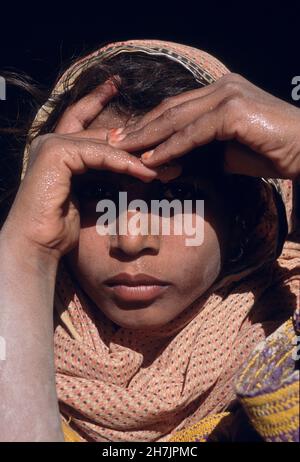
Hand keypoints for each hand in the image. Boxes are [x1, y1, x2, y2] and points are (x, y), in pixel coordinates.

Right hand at [1, 81, 159, 261]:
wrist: (37, 244)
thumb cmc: (60, 227)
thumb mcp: (87, 192)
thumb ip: (102, 173)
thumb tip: (133, 165)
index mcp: (56, 150)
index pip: (83, 119)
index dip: (100, 101)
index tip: (117, 85)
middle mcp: (51, 142)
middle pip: (100, 132)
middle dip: (135, 137)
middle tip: (165, 138)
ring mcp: (52, 145)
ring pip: (103, 144)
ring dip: (135, 156)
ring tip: (163, 165)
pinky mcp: (56, 154)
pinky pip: (98, 154)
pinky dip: (123, 163)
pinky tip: (144, 171)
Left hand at [108, 73, 299, 179]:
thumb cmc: (270, 153)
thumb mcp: (226, 153)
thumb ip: (198, 154)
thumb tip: (167, 165)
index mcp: (219, 92)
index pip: (175, 108)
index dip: (148, 124)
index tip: (125, 139)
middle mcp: (222, 87)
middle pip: (170, 110)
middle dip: (139, 127)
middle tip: (112, 141)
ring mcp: (228, 95)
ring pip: (177, 119)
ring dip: (147, 137)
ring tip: (122, 150)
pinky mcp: (234, 111)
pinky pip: (194, 133)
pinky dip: (171, 147)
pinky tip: (151, 160)